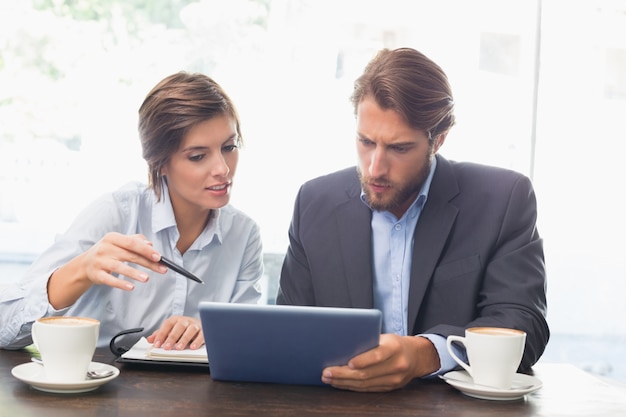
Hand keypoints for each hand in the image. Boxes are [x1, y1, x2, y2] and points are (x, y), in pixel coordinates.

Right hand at [47, 232, 165, 308]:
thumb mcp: (119, 242)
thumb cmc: (108, 251)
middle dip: (147, 263)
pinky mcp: (96, 275)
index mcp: (112, 238)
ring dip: (134, 273)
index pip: (132, 243)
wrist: (85, 264)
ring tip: (147, 278)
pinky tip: (131, 287)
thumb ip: (135, 241)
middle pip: (129, 255)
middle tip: (161, 269)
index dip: (146, 250)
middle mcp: (105, 248)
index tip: (159, 257)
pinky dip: (120, 284)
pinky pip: (110, 280)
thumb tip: (150, 245)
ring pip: (119, 267)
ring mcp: (100, 262)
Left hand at [147, 316, 203, 349]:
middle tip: (167, 347)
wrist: (200, 323)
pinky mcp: (203, 331)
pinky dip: (197, 341)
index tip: (156, 345)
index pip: (167, 325)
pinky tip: (193, 347)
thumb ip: (160, 334)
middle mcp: (186, 321)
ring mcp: (195, 325)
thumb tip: (149, 340)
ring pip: (190, 330)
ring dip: (184, 339)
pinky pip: (201, 335)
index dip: (161, 335)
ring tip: (179, 348)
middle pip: (179, 327)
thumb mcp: (170, 330)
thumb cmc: (183, 329)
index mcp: (176, 320)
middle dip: (172, 337)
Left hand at [320, 334, 439, 391]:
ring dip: (344, 382)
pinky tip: (340, 383)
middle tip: (327, 372)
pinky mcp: (390, 388)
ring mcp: (394, 379)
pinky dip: (352, 387)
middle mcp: (397, 365)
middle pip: (367, 373)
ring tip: (329, 378)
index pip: (378, 355)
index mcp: (395, 347)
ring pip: (365, 384)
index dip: (363, 360)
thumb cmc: (395, 344)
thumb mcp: (385, 337)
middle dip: (344, 374)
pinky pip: (368, 389)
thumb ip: (369, 341)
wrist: (417, 357)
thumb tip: (342, 345)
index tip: (348, 363)